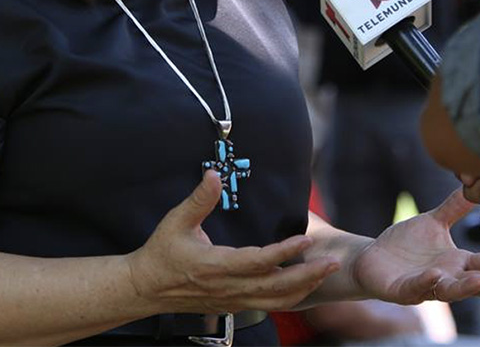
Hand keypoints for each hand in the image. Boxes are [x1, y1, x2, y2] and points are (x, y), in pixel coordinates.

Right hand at [128, 171, 339, 313]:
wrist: (146, 288)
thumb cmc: (161, 253)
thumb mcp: (176, 221)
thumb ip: (199, 199)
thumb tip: (214, 174)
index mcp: (215, 266)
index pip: (257, 262)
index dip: (283, 252)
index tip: (305, 240)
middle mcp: (228, 287)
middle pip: (275, 287)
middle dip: (307, 275)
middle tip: (333, 261)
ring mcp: (232, 300)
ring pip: (275, 301)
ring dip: (304, 287)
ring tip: (325, 272)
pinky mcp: (234, 305)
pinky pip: (268, 305)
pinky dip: (290, 297)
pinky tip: (304, 285)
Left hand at [349, 188, 479, 304]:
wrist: (372, 257)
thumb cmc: (406, 244)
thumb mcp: (435, 222)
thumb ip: (456, 207)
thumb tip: (478, 184)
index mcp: (457, 262)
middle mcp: (447, 277)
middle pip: (478, 282)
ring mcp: (426, 286)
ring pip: (451, 291)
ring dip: (467, 287)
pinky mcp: (403, 291)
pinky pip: (416, 289)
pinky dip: (426, 283)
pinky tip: (435, 274)